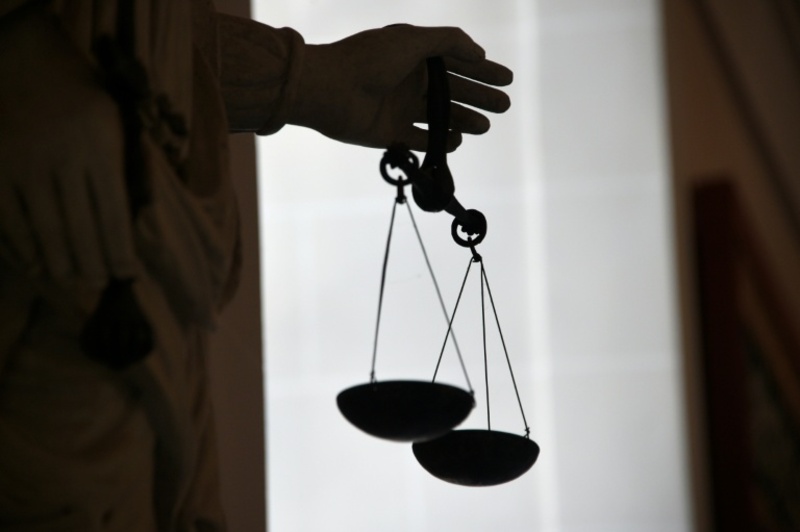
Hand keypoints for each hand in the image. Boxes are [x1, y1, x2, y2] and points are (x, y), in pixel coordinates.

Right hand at [0, 6, 134, 285]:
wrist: (23, 57)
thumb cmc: (81, 96)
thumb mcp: (115, 124)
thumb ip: (123, 168)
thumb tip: (134, 223)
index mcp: (100, 148)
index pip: (113, 214)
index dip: (120, 250)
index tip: (127, 275)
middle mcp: (62, 158)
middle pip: (81, 228)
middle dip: (93, 263)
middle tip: (99, 285)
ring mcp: (22, 163)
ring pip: (45, 229)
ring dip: (60, 263)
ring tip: (72, 281)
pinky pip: (10, 219)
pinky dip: (24, 247)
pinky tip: (36, 265)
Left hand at [288, 24, 512, 151]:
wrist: (328, 90)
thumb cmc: (368, 59)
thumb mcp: (412, 39)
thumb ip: (449, 42)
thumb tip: (479, 52)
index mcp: (414, 56)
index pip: (457, 63)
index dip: (483, 70)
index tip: (507, 79)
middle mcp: (409, 81)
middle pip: (453, 90)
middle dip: (480, 96)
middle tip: (505, 105)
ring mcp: (400, 108)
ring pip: (440, 116)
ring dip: (465, 120)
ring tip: (485, 125)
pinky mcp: (390, 133)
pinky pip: (420, 139)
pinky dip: (439, 141)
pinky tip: (457, 141)